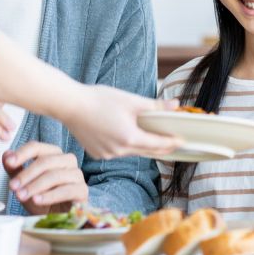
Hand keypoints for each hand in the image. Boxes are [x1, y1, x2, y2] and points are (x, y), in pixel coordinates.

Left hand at [2, 142, 88, 213]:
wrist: (57, 220)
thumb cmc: (42, 200)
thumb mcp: (25, 185)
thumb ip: (15, 170)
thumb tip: (6, 155)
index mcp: (53, 154)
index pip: (37, 147)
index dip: (22, 154)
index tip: (9, 162)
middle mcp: (67, 160)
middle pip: (45, 161)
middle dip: (26, 174)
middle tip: (13, 187)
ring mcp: (77, 174)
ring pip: (55, 175)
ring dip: (35, 186)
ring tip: (22, 196)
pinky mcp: (82, 191)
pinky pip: (66, 190)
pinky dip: (49, 196)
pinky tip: (37, 200)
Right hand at [56, 85, 181, 159]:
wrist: (70, 105)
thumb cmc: (100, 99)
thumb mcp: (130, 100)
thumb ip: (155, 106)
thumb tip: (176, 105)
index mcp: (130, 138)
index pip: (158, 145)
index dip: (172, 143)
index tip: (183, 141)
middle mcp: (119, 151)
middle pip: (146, 151)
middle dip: (161, 147)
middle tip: (173, 142)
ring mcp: (107, 155)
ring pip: (131, 152)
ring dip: (142, 145)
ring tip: (151, 137)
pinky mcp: (97, 153)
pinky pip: (117, 152)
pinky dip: (124, 145)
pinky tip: (125, 135)